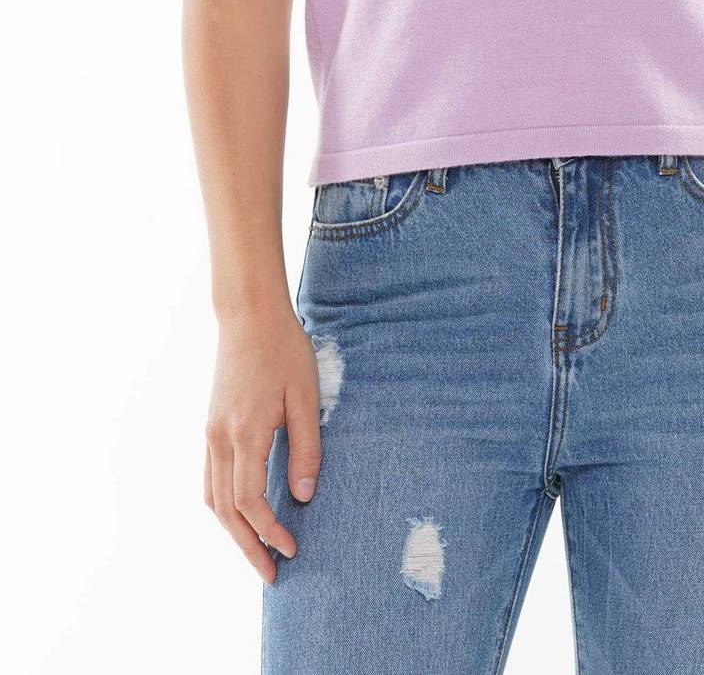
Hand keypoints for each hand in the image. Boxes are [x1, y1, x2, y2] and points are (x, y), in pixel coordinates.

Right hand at [204, 306, 322, 581]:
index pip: (250, 501)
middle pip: (227, 511)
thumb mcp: (306, 396)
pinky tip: (239, 517)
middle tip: (271, 575)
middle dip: (248, 547)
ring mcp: (210, 434)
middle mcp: (219, 439)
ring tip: (256, 553)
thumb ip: (306, 447)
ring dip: (232, 532)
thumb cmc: (285, 350)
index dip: (269, 531)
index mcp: (245, 432)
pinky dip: (223, 507)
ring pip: (213, 499)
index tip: (291, 549)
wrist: (248, 316)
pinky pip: (210, 480)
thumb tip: (305, 496)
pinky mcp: (210, 427)